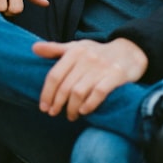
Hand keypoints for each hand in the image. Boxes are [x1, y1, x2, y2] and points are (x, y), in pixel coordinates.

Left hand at [33, 37, 147, 120]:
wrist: (129, 50)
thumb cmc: (97, 52)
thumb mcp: (76, 47)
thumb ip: (55, 49)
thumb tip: (33, 48)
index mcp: (74, 51)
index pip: (54, 75)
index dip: (46, 93)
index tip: (43, 107)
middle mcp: (86, 58)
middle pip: (65, 86)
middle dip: (57, 103)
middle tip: (54, 114)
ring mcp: (101, 67)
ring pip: (79, 92)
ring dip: (72, 108)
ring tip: (71, 115)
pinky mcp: (116, 75)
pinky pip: (99, 93)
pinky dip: (90, 104)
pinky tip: (85, 111)